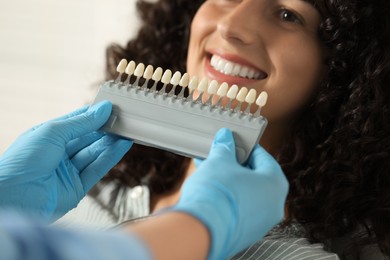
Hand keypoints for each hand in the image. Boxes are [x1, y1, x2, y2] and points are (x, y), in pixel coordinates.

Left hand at [0, 101, 131, 220]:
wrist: (13, 197)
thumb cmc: (22, 162)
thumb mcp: (52, 132)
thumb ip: (81, 122)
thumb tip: (103, 109)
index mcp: (47, 138)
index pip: (75, 122)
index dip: (93, 114)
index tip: (110, 107)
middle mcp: (58, 154)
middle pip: (87, 138)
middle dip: (105, 128)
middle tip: (124, 118)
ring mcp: (68, 171)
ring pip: (95, 153)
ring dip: (112, 141)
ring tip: (128, 130)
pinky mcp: (77, 188)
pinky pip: (98, 168)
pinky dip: (112, 156)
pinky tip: (123, 145)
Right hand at [174, 128, 288, 259]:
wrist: (201, 230)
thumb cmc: (216, 193)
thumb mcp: (220, 161)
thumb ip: (225, 148)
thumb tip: (225, 138)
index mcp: (275, 184)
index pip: (264, 158)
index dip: (247, 147)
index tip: (234, 142)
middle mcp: (274, 206)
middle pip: (255, 177)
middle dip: (234, 165)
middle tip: (219, 156)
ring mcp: (261, 223)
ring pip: (246, 194)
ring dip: (229, 181)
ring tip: (208, 170)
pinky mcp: (245, 234)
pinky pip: (239, 209)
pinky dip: (227, 198)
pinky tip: (210, 189)